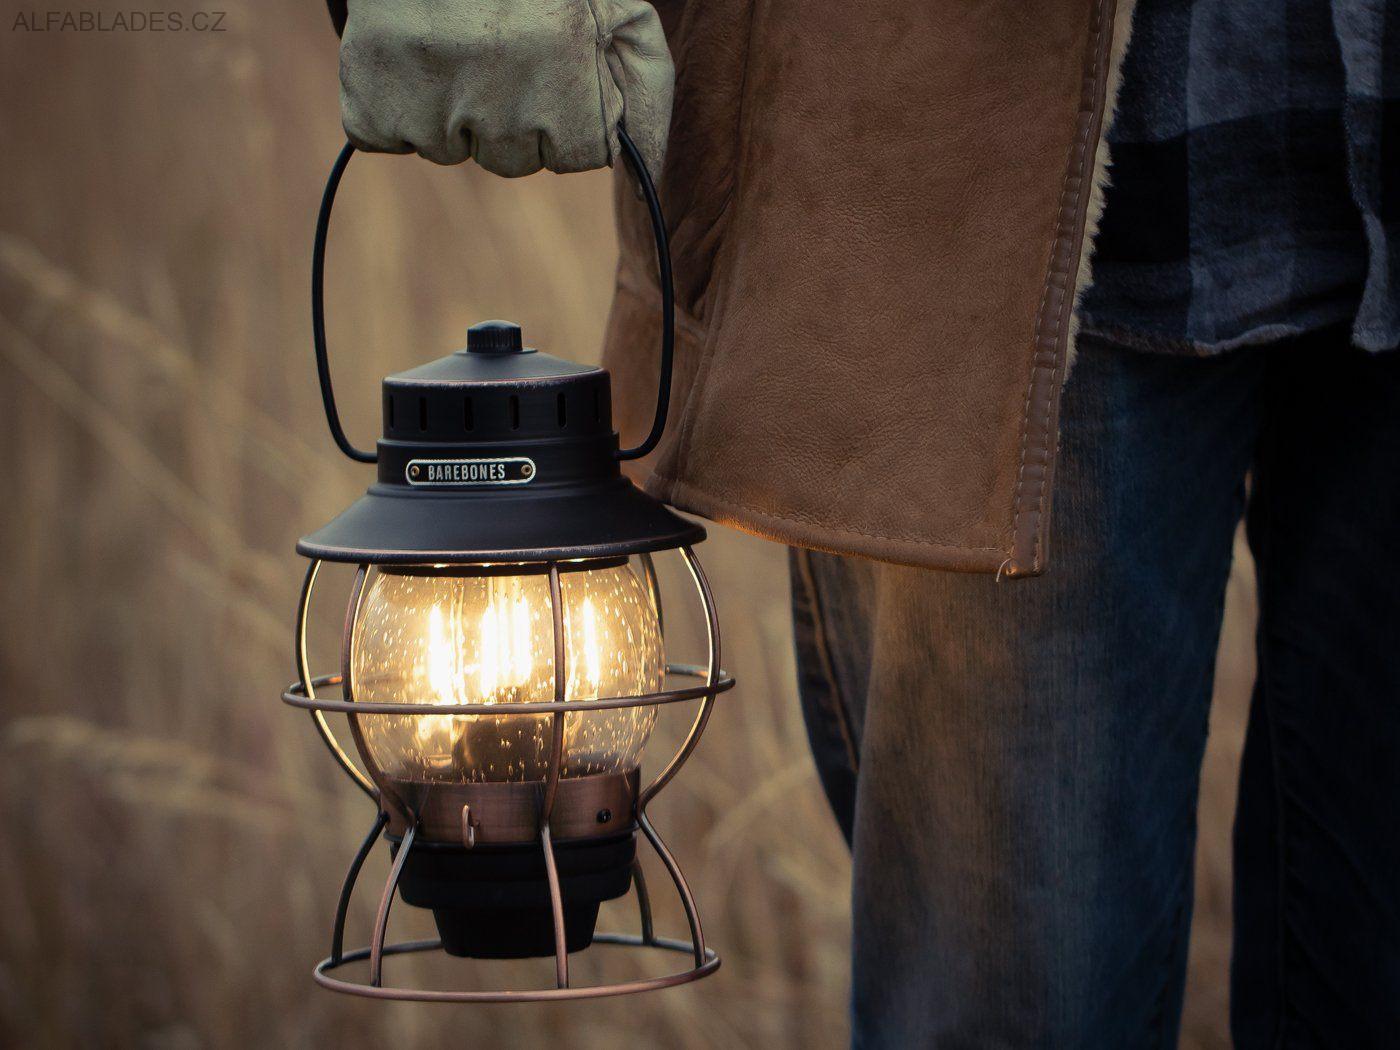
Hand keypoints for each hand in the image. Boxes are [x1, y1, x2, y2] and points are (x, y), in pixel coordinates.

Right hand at [338, 0, 672, 179]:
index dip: (567, 112)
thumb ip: (647, 94)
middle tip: (496, 47)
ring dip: (450, 110)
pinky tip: (405, 56)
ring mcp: (430, 103)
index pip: (578, 155)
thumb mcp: (617, 11)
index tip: (552, 65)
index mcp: (565, 71)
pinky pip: (385, 139)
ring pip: (448, 151)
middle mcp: (499, 96)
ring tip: (450, 43)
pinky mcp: (371, 98)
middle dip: (510, 115)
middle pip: (512, 160)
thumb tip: (647, 183)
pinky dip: (390, 108)